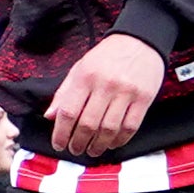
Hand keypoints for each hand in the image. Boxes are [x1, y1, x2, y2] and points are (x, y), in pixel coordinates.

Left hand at [46, 29, 170, 157]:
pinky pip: (130, 127)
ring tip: (91, 151)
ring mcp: (126, 93)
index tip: (58, 144)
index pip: (69, 111)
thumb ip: (64, 93)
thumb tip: (50, 116)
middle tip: (75, 150)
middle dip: (78, 142)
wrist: (139, 41)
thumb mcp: (80, 68)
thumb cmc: (106, 56)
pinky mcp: (144, 99)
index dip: (61, 132)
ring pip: (109, 129)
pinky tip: (111, 144)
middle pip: (88, 124)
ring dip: (98, 145)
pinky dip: (119, 140)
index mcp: (85, 77)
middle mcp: (105, 85)